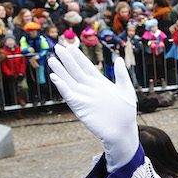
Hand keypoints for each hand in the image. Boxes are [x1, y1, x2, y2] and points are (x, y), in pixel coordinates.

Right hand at [48, 42, 138, 170]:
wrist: (122, 131)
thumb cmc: (126, 111)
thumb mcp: (126, 89)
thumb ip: (121, 74)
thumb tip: (118, 58)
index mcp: (100, 82)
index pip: (86, 66)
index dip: (78, 57)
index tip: (70, 46)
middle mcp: (89, 88)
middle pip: (75, 71)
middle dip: (66, 60)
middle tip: (57, 47)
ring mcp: (83, 97)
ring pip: (69, 81)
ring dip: (60, 71)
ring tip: (51, 60)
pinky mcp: (80, 107)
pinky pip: (69, 95)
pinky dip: (62, 87)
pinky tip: (55, 78)